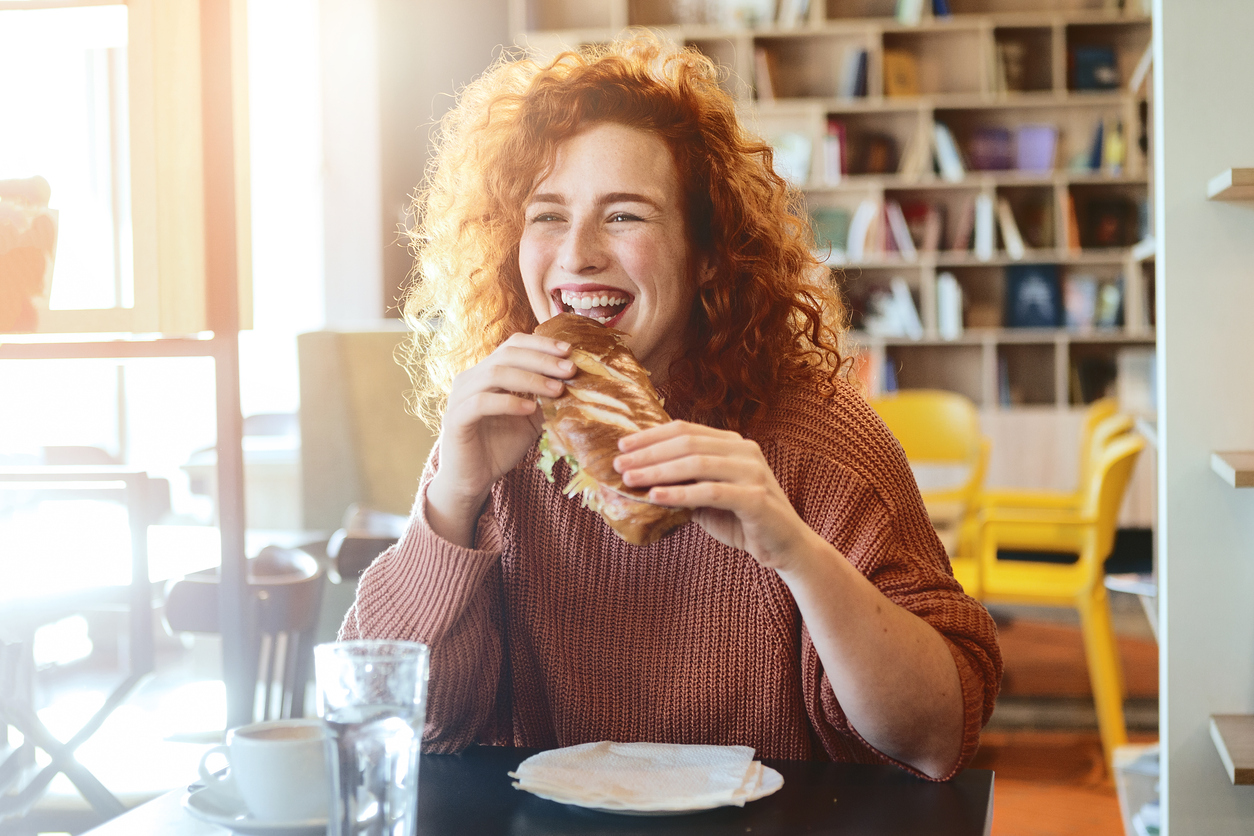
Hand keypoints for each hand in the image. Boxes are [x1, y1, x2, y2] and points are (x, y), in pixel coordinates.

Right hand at [426, 333, 574, 545]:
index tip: (569, 351)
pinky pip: (481, 403)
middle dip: (542, 360)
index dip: (541, 344)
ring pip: (495, 374)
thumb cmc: (501, 446)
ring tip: (557, 390)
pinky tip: (530, 409)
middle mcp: (471, 379)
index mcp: (487, 372)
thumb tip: (575, 381)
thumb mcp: (531, 419)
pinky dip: (508, 403)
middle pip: (507, 354)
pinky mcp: (455, 419)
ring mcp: (459, 397)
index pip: (513, 345)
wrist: (473, 479)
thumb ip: (545, 399)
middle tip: (570, 369)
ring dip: (530, 379)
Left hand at [613, 421, 820, 571]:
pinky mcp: (756, 498)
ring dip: (658, 471)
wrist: (785, 547)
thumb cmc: (743, 521)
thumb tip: (639, 479)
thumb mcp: (708, 498)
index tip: (622, 446)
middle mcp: (745, 451)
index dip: (652, 436)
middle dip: (648, 452)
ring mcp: (753, 472)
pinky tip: (655, 497)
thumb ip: (684, 484)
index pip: (686, 430)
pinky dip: (680, 493)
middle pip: (687, 443)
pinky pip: (711, 492)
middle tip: (618, 463)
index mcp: (733, 444)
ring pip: (696, 464)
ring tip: (629, 479)